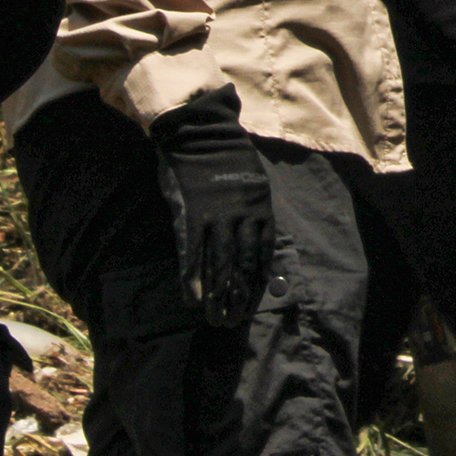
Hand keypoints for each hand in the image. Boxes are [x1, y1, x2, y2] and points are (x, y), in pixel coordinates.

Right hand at [149, 86, 273, 326]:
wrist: (200, 132)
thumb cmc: (225, 158)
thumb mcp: (250, 182)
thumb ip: (252, 210)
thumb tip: (253, 237)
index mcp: (259, 208)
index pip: (263, 253)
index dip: (258, 281)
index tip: (254, 302)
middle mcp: (242, 216)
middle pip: (243, 264)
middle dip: (239, 297)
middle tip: (233, 322)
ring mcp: (216, 216)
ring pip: (220, 264)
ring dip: (218, 295)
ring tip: (215, 319)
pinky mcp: (191, 215)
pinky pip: (193, 253)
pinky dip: (193, 278)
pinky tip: (193, 299)